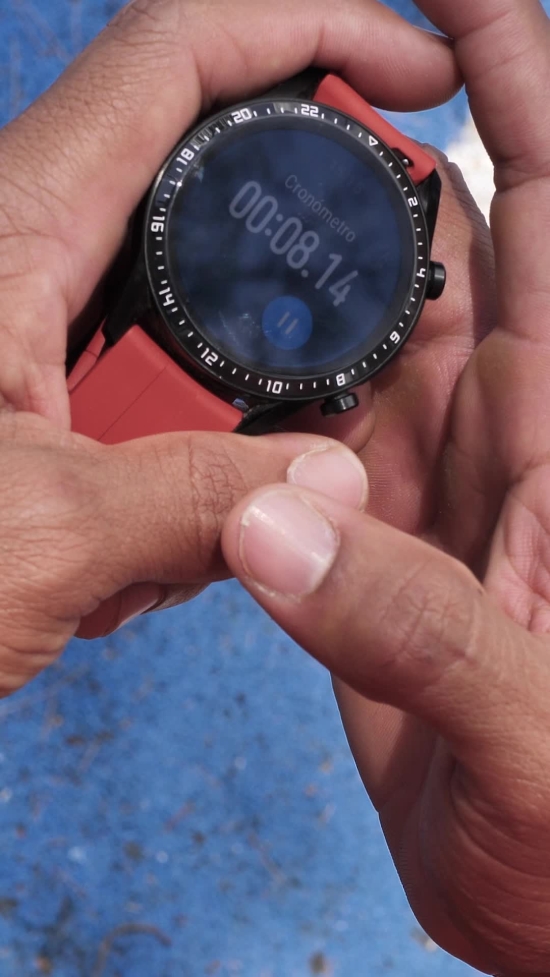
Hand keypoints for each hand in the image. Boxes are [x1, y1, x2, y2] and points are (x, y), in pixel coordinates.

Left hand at [0, 0, 458, 691]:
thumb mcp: (33, 535)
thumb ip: (195, 499)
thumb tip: (324, 479)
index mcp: (11, 231)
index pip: (177, 61)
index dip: (310, 33)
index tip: (406, 77)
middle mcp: (27, 261)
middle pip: (211, 214)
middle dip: (279, 325)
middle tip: (304, 422)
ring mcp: (39, 340)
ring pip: (195, 346)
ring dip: (216, 449)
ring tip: (151, 550)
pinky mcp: (41, 405)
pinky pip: (155, 419)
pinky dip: (177, 493)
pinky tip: (128, 567)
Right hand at [221, 1, 549, 971]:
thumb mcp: (534, 736)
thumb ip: (414, 626)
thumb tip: (269, 526)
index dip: (517, 82)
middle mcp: (510, 434)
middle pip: (463, 234)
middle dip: (405, 130)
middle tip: (324, 53)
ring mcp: (441, 480)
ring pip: (385, 325)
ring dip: (333, 257)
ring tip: (266, 184)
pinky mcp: (383, 537)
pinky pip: (326, 427)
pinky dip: (287, 385)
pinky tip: (250, 354)